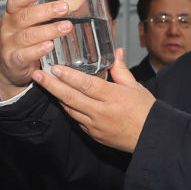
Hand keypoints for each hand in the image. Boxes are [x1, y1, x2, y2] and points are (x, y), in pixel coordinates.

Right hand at [0, 0, 87, 100]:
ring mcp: (10, 44)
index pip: (15, 1)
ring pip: (28, 35)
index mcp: (13, 14)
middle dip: (46, 11)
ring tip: (65, 27)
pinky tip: (49, 46)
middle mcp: (10, 28)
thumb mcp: (37, 23)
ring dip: (48, 30)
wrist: (11, 66)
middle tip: (64, 8)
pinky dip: (38, 50)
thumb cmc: (26, 41)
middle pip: (25, 16)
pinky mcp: (14, 60)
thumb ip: (56, 9)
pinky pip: (25, 54)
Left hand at [32, 49, 154, 152]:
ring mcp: (96, 125)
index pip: (87, 85)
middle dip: (52, 85)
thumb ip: (121, 70)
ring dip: (57, 97)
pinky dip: (69, 109)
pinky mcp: (94, 135)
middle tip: (38, 75)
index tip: (55, 68)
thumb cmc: (146, 111)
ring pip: (71, 109)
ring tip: (46, 85)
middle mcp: (102, 112)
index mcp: (114, 97)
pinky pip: (77, 120)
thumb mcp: (135, 87)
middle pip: (72, 97)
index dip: (69, 76)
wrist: (152, 137)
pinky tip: (63, 100)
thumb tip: (116, 52)